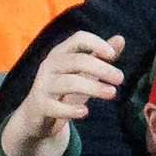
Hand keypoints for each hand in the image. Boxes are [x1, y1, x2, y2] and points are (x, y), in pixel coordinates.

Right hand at [0, 27, 123, 155]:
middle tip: (120, 79)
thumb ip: (100, 56)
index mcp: (61, 53)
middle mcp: (50, 65)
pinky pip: (55, 106)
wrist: (35, 116)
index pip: (78, 39)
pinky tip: (85, 112)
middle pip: (78, 61)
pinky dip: (71, 110)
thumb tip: (120, 39)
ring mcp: (43, 85)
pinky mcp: (39, 105)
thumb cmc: (63, 89)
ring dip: (93, 88)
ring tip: (112, 93)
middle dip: (101, 69)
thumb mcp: (82, 71)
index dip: (96, 43)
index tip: (113, 56)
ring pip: (69, 83)